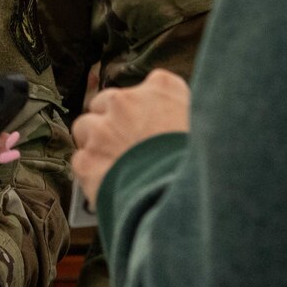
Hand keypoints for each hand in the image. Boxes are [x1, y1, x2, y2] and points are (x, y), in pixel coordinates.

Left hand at [72, 70, 190, 206]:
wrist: (180, 200)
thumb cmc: (202, 166)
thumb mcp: (205, 127)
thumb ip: (183, 115)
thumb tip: (175, 122)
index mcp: (162, 87)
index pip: (147, 86)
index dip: (145, 108)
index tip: (149, 121)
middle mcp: (126, 101)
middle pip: (106, 102)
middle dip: (113, 121)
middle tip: (127, 144)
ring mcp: (102, 130)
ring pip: (85, 127)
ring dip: (96, 142)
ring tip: (115, 163)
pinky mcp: (86, 160)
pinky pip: (80, 160)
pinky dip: (92, 171)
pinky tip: (110, 182)